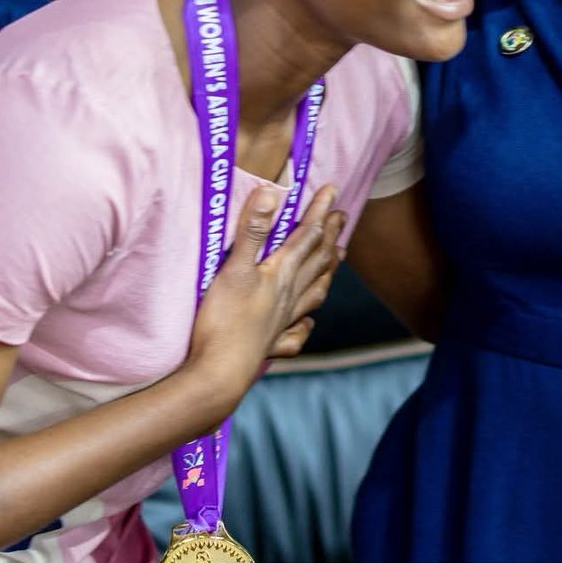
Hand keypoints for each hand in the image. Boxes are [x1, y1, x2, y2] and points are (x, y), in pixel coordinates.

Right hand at [181, 185, 344, 409]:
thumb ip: (252, 231)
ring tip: (338, 259)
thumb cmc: (224, 320)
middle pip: (316, 261)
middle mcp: (289, 297)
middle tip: (343, 215)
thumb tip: (270, 193)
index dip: (319, 211)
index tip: (332, 189)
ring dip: (327, 272)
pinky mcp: (271, 344)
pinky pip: (296, 333)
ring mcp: (283, 323)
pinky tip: (309, 324)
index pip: (306, 236)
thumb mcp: (234, 268)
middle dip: (329, 235)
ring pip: (314, 293)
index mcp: (281, 275)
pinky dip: (306, 325)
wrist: (219, 373)